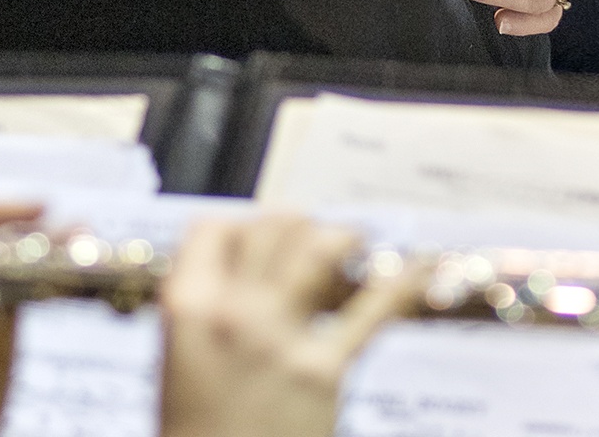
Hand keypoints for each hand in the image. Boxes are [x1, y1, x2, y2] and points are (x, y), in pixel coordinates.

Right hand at [158, 215, 428, 436]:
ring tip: (354, 244)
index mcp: (187, 309)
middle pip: (273, 227)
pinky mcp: (325, 372)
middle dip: (296, 225)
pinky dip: (403, 283)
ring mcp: (280, 340)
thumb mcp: (180, 365)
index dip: (240, 228)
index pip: (214, 229)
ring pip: (319, 247)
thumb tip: (242, 276)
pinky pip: (374, 310)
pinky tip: (418, 268)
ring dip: (341, 239)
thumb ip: (207, 315)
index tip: (259, 237)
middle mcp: (233, 313)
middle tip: (310, 237)